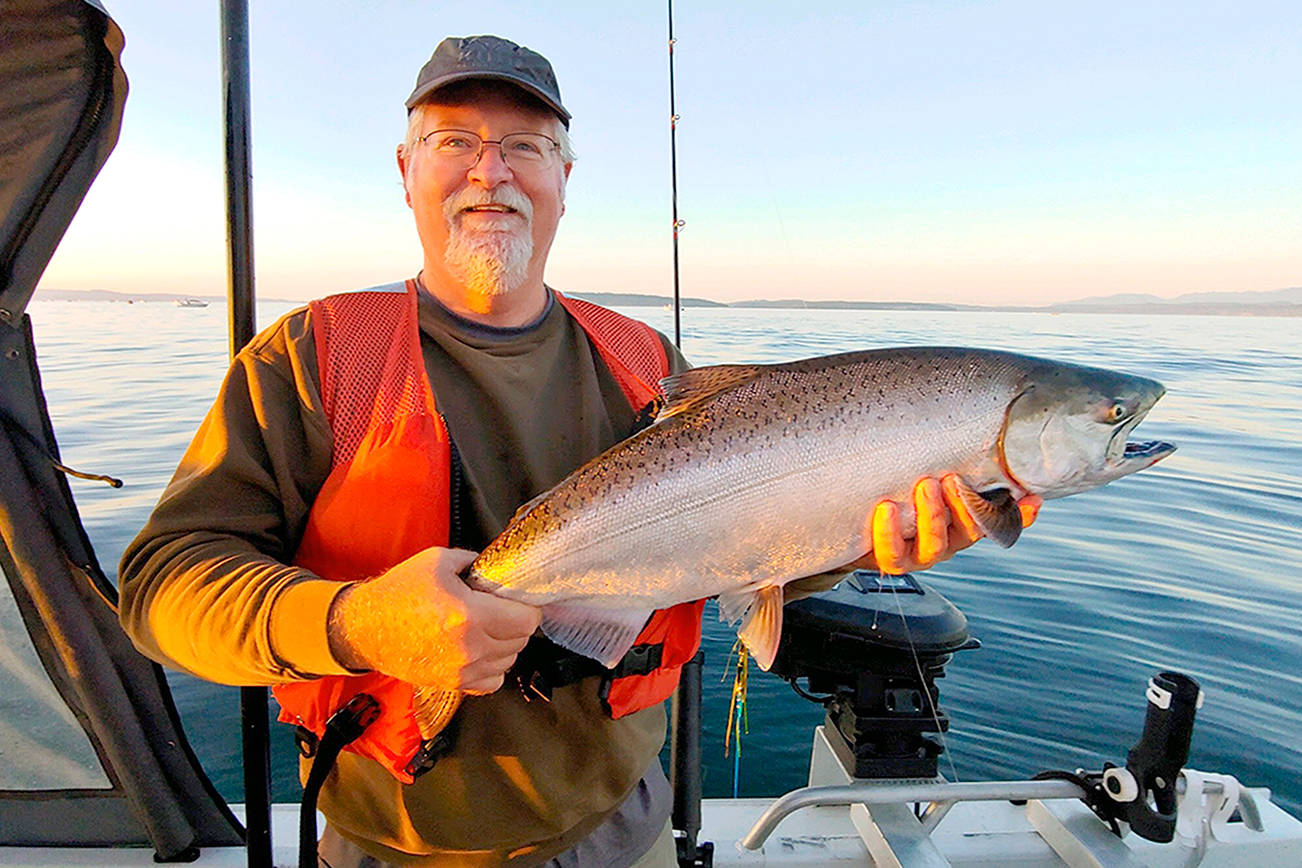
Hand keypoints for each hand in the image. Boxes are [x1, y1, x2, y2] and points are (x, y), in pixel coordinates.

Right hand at [327, 547, 540, 693]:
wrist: (366, 627)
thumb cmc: (399, 592)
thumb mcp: (439, 560)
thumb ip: (476, 563)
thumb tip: (500, 570)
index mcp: (468, 615)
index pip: (526, 620)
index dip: (527, 607)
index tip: (518, 600)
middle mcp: (469, 647)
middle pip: (521, 640)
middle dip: (516, 622)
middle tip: (500, 610)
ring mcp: (461, 671)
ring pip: (510, 660)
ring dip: (506, 643)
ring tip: (487, 628)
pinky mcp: (454, 685)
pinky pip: (493, 681)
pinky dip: (493, 666)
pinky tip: (480, 649)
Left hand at [856, 475, 1041, 574]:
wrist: (857, 524)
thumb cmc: (898, 489)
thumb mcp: (922, 471)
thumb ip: (948, 458)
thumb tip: (978, 422)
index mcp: (963, 522)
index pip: (999, 520)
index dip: (1020, 515)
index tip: (1031, 498)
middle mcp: (948, 540)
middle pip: (970, 531)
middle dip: (965, 504)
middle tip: (952, 477)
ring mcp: (919, 553)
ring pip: (935, 544)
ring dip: (933, 515)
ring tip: (924, 485)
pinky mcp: (890, 560)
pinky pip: (892, 554)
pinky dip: (889, 532)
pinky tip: (887, 508)